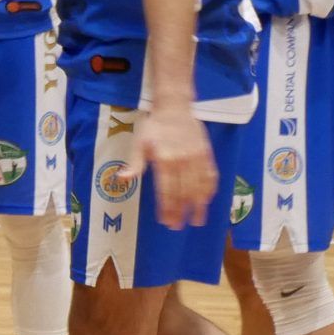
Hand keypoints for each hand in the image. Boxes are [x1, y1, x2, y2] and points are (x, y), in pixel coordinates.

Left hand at [131, 104, 216, 229]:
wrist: (175, 107)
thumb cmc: (153, 127)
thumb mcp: (139, 143)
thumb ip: (134, 164)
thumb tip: (122, 179)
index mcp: (164, 161)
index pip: (167, 191)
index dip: (167, 208)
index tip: (166, 222)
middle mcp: (183, 162)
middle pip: (183, 193)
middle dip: (181, 212)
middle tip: (178, 226)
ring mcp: (197, 158)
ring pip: (200, 187)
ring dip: (198, 206)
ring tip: (197, 220)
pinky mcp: (207, 154)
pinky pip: (211, 175)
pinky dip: (210, 190)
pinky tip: (207, 200)